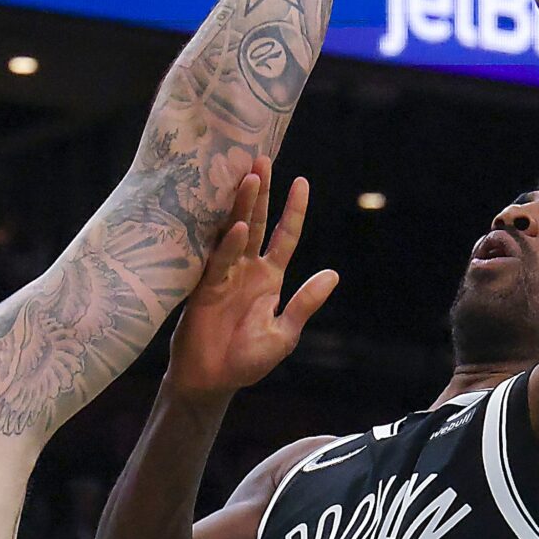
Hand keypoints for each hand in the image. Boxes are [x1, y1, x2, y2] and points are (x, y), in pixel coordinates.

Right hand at [168, 163, 338, 397]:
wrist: (212, 380)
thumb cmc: (248, 359)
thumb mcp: (285, 333)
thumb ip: (305, 303)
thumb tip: (333, 274)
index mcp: (270, 277)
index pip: (286, 236)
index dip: (294, 210)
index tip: (302, 181)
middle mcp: (247, 268)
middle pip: (257, 223)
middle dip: (261, 192)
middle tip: (262, 158)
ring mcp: (225, 274)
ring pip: (236, 233)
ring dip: (242, 206)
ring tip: (248, 176)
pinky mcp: (204, 287)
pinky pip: (218, 262)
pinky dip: (228, 245)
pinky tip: (237, 227)